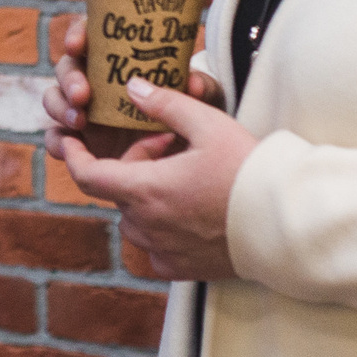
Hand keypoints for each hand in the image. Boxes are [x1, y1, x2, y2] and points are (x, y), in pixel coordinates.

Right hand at [43, 16, 223, 159]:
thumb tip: (193, 84)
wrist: (186, 157)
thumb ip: (201, 89)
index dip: (77, 35)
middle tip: (83, 94)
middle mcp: (95, 81)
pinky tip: (68, 146)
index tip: (78, 45)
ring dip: (60, 107)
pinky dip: (56, 141)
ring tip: (79, 121)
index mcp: (117, 57)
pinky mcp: (79, 143)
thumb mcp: (201, 99)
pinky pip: (56, 138)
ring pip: (55, 100)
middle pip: (67, 68)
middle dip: (69, 79)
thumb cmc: (191, 115)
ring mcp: (83, 111)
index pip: (89, 35)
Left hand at [47, 75, 253, 281]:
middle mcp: (146, 225)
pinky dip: (162, 228)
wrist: (285, 224)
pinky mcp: (180, 269)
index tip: (70, 142)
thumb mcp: (208, 124)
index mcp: (145, 189)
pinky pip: (154, 247)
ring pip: (135, 218)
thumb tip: (132, 87)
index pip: (87, 176)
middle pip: (119, 191)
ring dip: (147, 196)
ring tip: (185, 177)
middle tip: (171, 146)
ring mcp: (162, 250)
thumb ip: (165, 104)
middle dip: (134, 165)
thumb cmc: (248, 172)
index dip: (73, 156)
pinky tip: (191, 211)